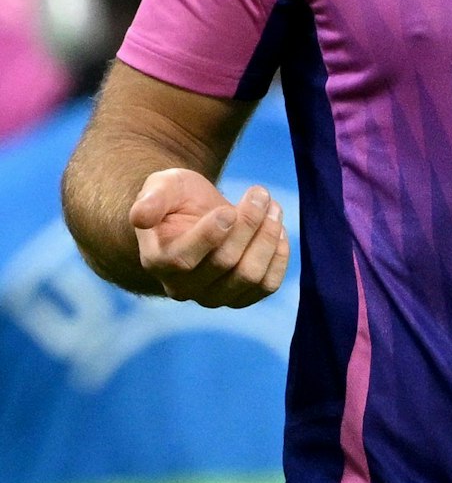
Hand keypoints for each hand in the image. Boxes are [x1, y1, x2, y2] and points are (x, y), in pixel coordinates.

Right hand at [130, 168, 289, 307]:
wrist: (195, 215)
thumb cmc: (177, 198)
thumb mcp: (163, 186)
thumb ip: (152, 197)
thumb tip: (140, 215)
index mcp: (157, 261)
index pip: (184, 260)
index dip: (211, 234)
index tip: (228, 208)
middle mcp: (182, 287)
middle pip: (225, 263)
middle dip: (249, 223)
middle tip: (259, 193)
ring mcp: (212, 296)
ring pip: (250, 276)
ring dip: (268, 237)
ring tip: (273, 207)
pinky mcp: (241, 296)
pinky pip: (267, 286)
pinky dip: (279, 257)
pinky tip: (279, 229)